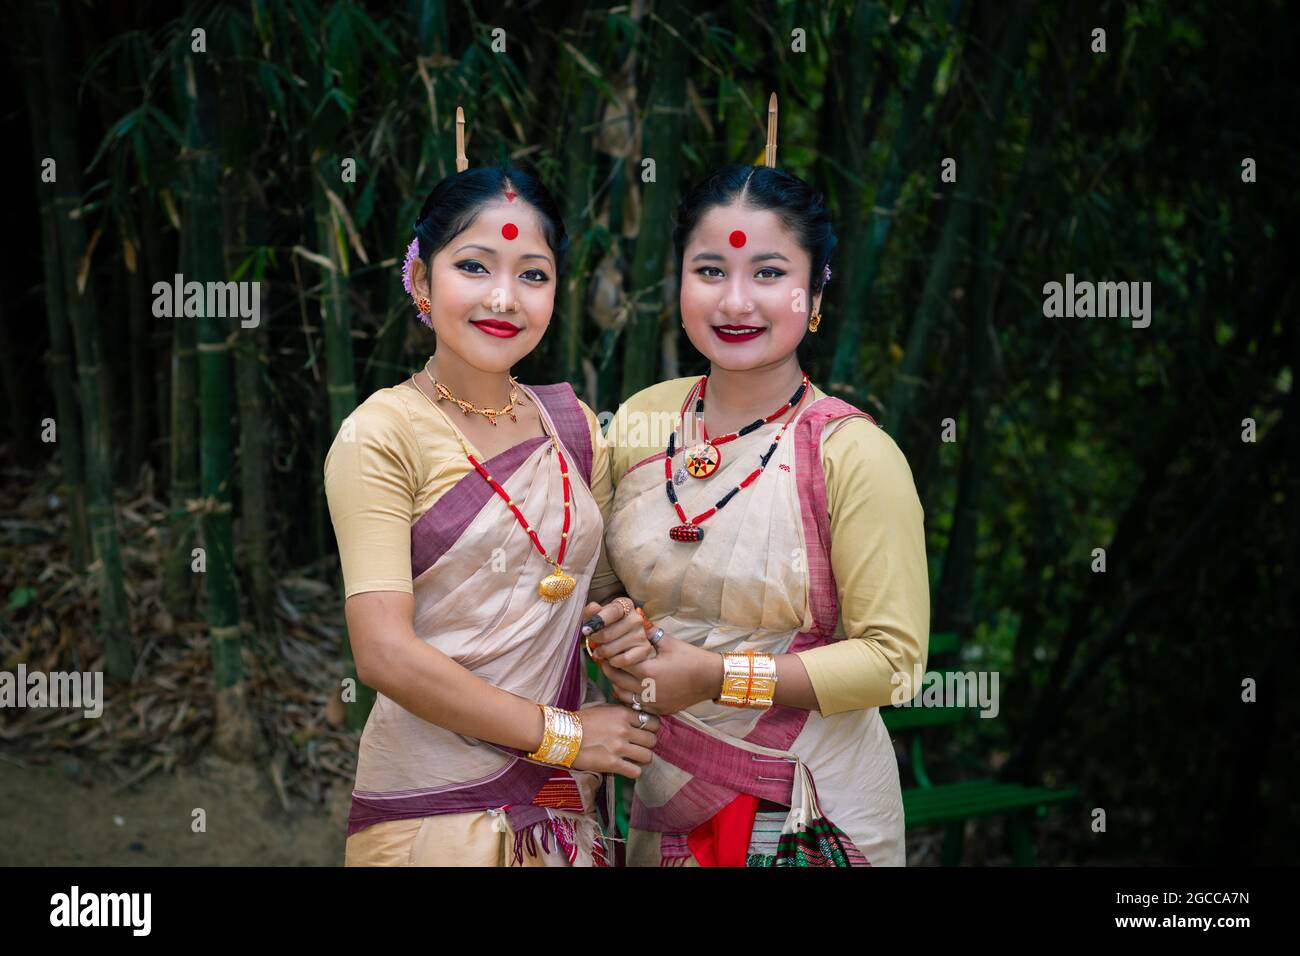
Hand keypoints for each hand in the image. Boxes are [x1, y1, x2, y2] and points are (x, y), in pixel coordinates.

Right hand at [570, 703, 659, 778]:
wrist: (561, 734)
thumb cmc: (579, 720)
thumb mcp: (602, 708)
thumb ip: (619, 713)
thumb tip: (633, 715)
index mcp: (623, 714)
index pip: (652, 722)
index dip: (651, 728)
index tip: (646, 732)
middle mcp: (624, 730)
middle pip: (652, 740)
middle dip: (648, 744)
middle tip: (640, 747)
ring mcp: (619, 747)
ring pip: (648, 756)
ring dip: (642, 758)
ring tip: (634, 758)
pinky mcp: (612, 764)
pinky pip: (635, 771)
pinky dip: (633, 771)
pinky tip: (627, 768)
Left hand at [580, 598, 656, 669]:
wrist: (618, 639)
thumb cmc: (604, 626)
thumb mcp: (594, 617)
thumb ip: (590, 612)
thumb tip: (593, 608)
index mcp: (624, 605)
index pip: (613, 611)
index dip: (598, 620)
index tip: (586, 629)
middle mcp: (636, 618)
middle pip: (607, 634)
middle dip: (595, 640)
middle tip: (593, 640)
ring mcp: (641, 635)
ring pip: (611, 649)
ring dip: (602, 653)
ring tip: (602, 650)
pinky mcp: (645, 650)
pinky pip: (622, 660)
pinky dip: (613, 662)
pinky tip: (612, 658)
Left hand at [599, 633, 721, 715]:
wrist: (711, 679)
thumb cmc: (692, 658)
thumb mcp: (669, 642)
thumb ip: (649, 633)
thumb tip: (636, 621)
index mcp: (648, 672)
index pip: (619, 664)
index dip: (610, 656)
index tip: (604, 650)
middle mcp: (648, 690)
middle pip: (617, 681)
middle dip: (609, 670)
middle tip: (603, 661)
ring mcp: (653, 703)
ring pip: (624, 696)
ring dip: (616, 685)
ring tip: (615, 674)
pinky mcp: (659, 710)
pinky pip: (636, 705)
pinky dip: (629, 696)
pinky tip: (629, 687)